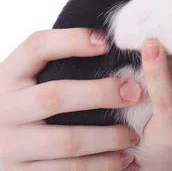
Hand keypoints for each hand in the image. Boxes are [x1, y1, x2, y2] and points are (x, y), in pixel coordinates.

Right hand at [0, 27, 142, 169]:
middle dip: (100, 93)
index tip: (107, 42)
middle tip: (135, 92)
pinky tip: (121, 162)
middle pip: (54, 97)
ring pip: (65, 142)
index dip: (72, 40)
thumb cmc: (25, 99)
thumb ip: (57, 60)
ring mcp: (10, 146)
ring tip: (134, 134)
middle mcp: (5, 109)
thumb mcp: (27, 76)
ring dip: (106, 139)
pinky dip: (97, 168)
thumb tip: (109, 38)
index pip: (37, 46)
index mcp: (8, 74)